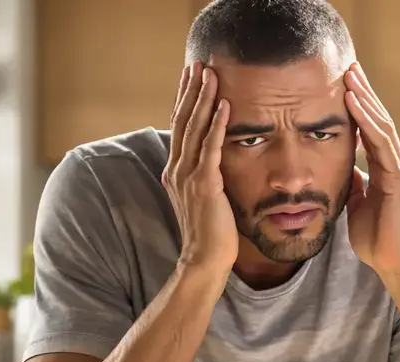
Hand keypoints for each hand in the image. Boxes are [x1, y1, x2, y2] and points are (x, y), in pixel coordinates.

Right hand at [163, 62, 235, 273]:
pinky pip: (210, 148)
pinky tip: (224, 105)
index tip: (190, 76)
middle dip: (191, 90)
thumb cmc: (210, 231)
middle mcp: (176, 169)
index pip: (178, 127)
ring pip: (193, 128)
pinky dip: (216, 124)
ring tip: (210, 74)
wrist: (204, 259)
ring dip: (203, 99)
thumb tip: (214, 157)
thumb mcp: (203, 196)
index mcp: (174, 171)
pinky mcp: (204, 185)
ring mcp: (187, 177)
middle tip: (198, 64)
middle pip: (182, 120)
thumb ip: (204, 174)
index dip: (184, 99)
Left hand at [343, 62, 399, 277]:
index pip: (371, 130)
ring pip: (381, 126)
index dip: (359, 106)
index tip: (344, 84)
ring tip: (350, 76)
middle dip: (363, 92)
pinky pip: (381, 145)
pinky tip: (354, 105)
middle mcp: (395, 165)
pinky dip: (367, 123)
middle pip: (379, 120)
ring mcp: (399, 171)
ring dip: (365, 99)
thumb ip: (355, 185)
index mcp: (384, 170)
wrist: (393, 265)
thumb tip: (347, 169)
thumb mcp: (358, 206)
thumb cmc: (377, 240)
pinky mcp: (398, 180)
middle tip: (349, 66)